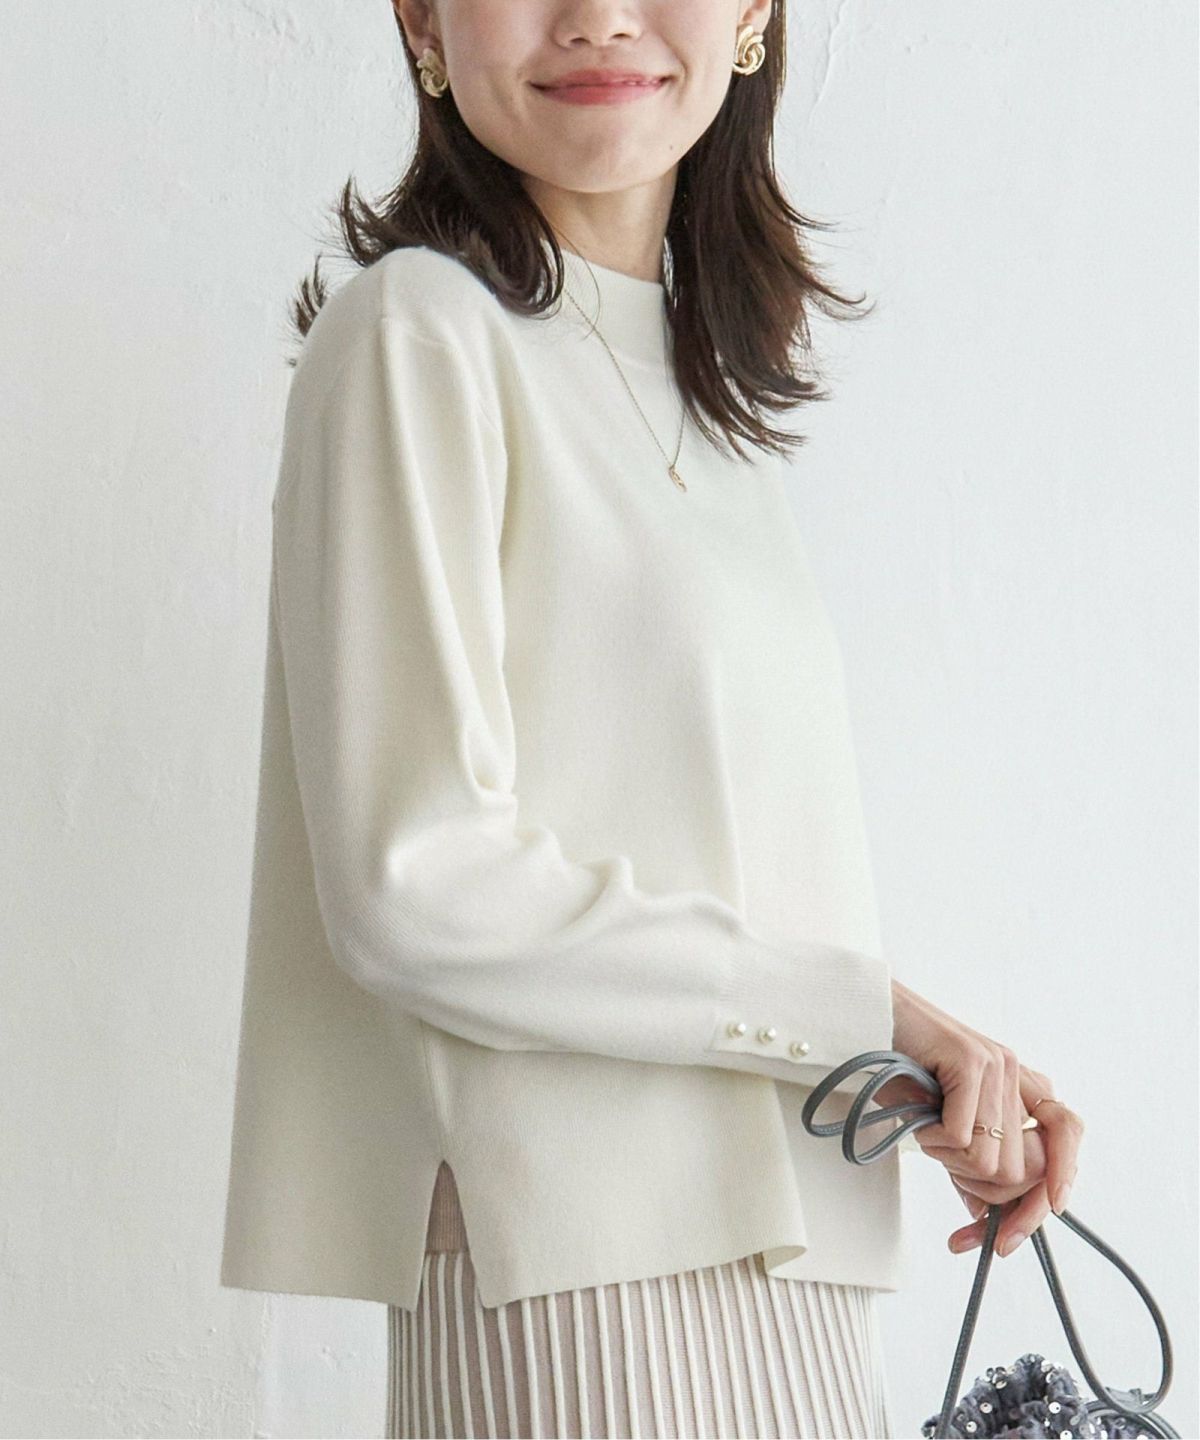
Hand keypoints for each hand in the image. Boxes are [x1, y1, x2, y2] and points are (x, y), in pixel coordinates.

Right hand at [876, 978, 1084, 1258]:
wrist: (866, 1019)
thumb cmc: (899, 1069)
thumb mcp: (944, 1125)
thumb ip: (973, 1164)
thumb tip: (987, 1220)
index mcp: (1019, 1084)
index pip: (1066, 1135)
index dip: (1057, 1181)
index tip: (1020, 1224)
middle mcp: (1016, 1072)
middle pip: (1022, 1171)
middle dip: (981, 1191)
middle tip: (944, 1165)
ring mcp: (996, 1064)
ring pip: (991, 1162)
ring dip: (950, 1161)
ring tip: (927, 1129)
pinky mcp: (970, 1061)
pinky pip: (961, 1138)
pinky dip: (932, 1141)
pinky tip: (918, 1116)